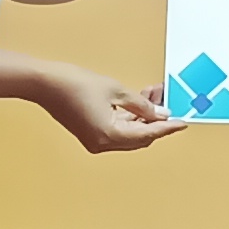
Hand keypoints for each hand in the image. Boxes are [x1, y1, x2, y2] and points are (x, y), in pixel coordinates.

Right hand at [34, 66, 188, 152]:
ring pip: (129, 133)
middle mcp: (103, 144)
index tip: (182, 122)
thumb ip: (142, 104)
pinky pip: (117, 130)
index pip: (148, 134)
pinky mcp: (91, 134)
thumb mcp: (116, 90)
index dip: (167, 127)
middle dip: (155, 120)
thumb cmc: (75, 84)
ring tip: (153, 95)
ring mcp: (96, 141)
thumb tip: (160, 113)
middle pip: (140, 138)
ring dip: (143, 117)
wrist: (45, 84)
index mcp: (110, 135)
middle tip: (167, 100)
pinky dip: (130, 118)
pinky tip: (138, 102)